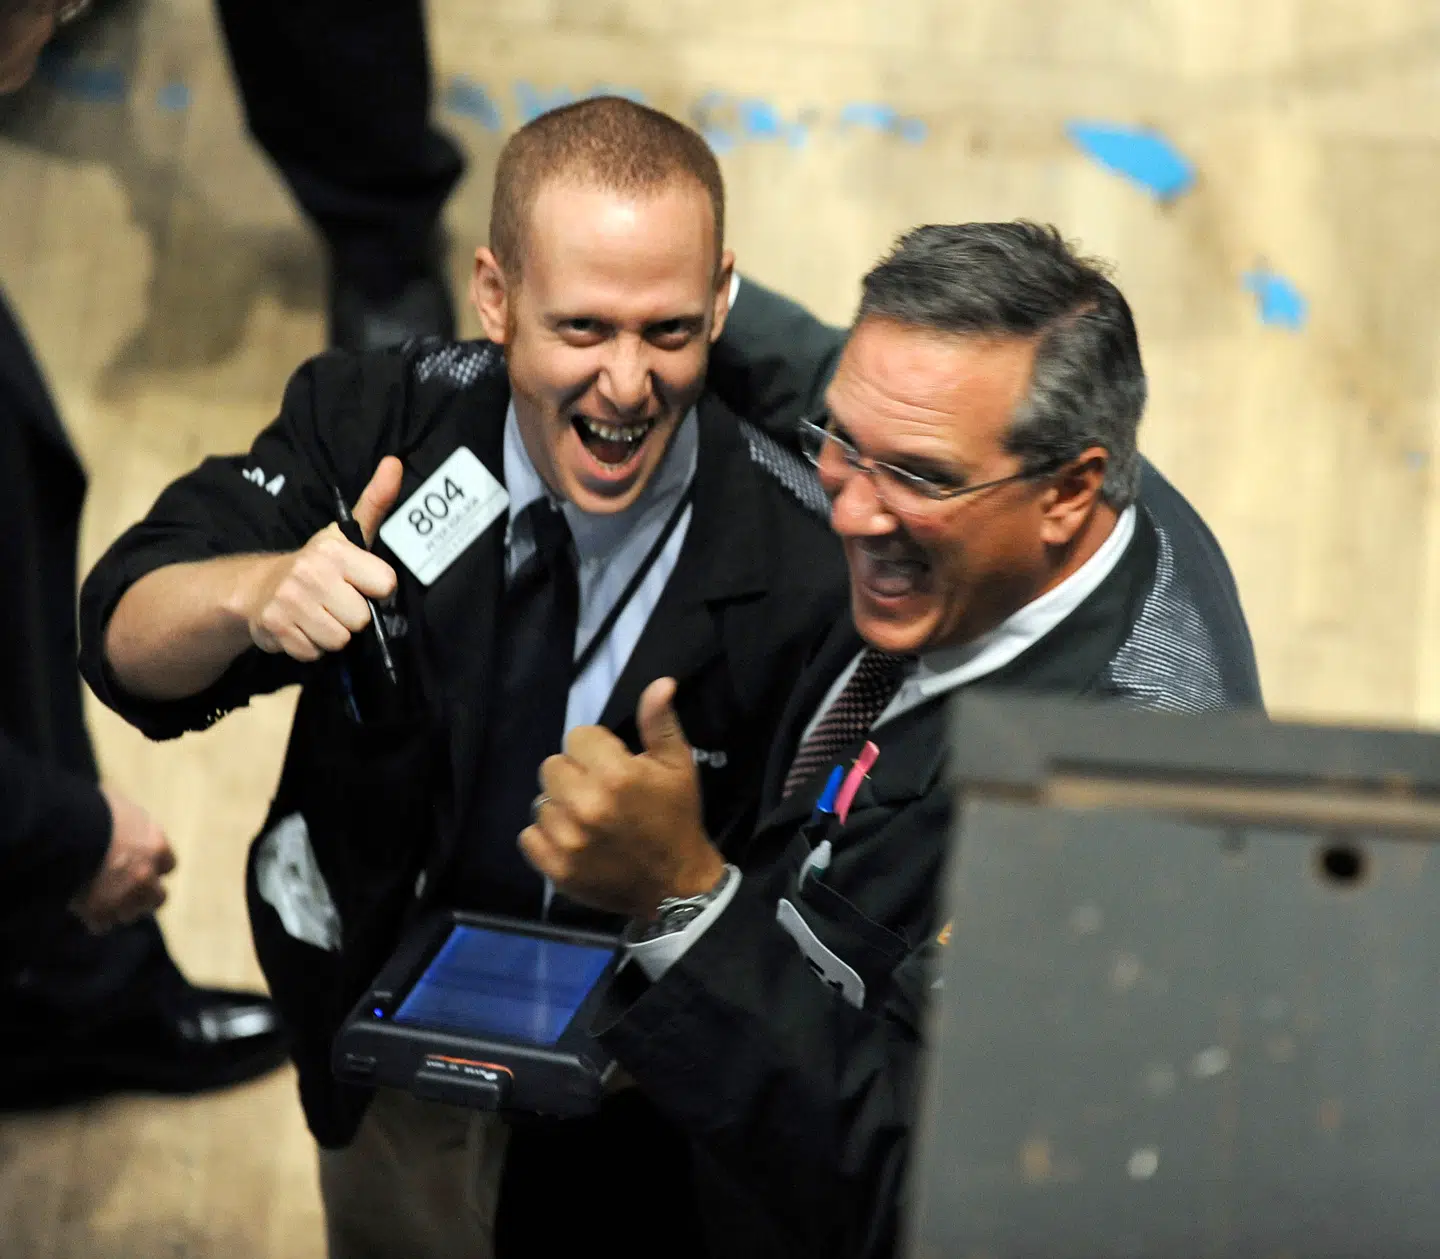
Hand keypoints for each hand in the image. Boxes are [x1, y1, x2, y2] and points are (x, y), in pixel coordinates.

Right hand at [69, 786, 176, 932]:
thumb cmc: (89, 810)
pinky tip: (85, 911)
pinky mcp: (98, 912)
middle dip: (144, 896)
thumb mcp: (118, 808)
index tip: (142, 866)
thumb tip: (126, 819)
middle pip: (157, 897)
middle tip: (127, 893)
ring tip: (103, 903)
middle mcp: (146, 874)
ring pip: (131, 915)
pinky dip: (94, 920)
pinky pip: (102, 925)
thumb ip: (130, 823)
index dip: (154, 867)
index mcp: (155, 846)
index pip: (168, 865)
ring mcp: (124, 896)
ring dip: (120, 911)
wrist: (63, 831)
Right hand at [244, 457, 402, 661]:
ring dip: (332, 635)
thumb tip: (395, 463)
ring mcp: (290, 602)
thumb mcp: (346, 534)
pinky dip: (311, 647)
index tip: (360, 582)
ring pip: (339, 640)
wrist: (256, 588)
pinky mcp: (275, 629)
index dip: (376, 589)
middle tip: (335, 602)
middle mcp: (311, 574)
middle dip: (352, 616)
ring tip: (319, 615)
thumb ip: (376, 502)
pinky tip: (301, 628)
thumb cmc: (317, 564)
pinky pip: (314, 653)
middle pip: (362, 619)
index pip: (385, 585)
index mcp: (334, 551)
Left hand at [520, 678, 725, 918]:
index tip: (614, 765)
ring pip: (541, 801)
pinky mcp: (556, 870)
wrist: (678, 886)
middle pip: (552, 766)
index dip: (596, 748)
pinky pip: (528, 836)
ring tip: (589, 819)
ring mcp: (568, 841)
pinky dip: (546, 837)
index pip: (577, 737)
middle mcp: (585, 805)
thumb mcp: (678, 766)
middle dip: (575, 774)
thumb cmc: (677, 819)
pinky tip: (573, 840)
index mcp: (616, 775)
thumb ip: (659, 723)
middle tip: (600, 792)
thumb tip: (660, 683)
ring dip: (561, 806)